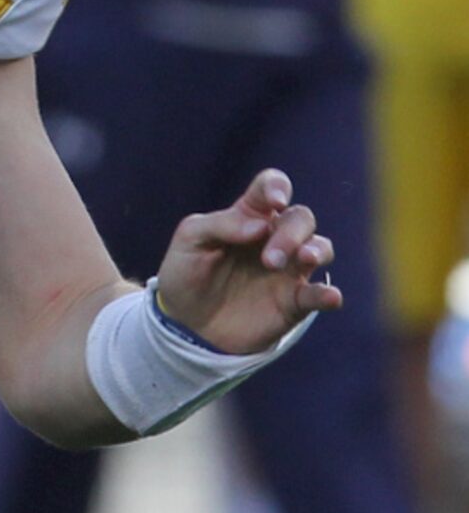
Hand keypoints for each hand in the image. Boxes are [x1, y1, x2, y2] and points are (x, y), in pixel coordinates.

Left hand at [154, 168, 341, 355]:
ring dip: (315, 251)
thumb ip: (221, 224)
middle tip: (268, 259)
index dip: (277, 187)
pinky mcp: (293, 302)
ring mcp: (287, 269)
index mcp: (247, 216)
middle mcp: (274, 238)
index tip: (275, 201)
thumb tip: (261, 225)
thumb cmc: (185, 275)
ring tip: (301, 259)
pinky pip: (320, 294)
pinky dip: (328, 294)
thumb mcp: (189, 241)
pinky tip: (329, 296)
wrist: (183, 325)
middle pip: (300, 218)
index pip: (271, 187)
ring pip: (320, 247)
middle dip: (290, 233)